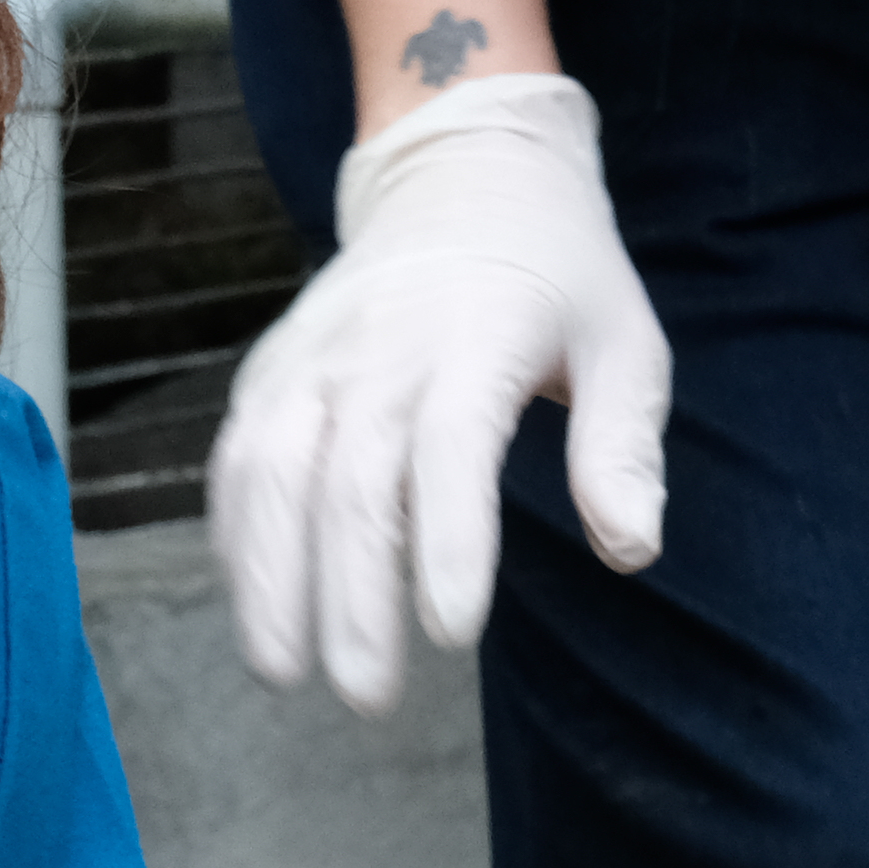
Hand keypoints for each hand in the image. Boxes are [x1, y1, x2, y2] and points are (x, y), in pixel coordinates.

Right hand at [212, 75, 669, 717]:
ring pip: (272, 474)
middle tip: (369, 696)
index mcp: (477, 336)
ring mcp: (313, 357)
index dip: (450, 541)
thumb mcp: (624, 342)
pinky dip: (236, 538)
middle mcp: (381, 346)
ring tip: (283, 674)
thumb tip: (632, 548)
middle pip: (352, 481)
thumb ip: (624, 447)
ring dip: (269, 580)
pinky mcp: (272, 372)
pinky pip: (238, 461)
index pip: (452, 449)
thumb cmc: (559, 275)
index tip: (455, 631)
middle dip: (352, 596)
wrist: (461, 171)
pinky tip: (253, 607)